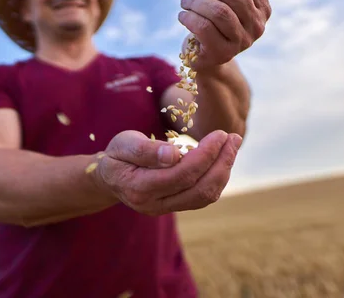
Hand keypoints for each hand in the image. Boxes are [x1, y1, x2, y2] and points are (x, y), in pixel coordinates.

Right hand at [92, 130, 241, 215]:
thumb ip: (146, 150)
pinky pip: (202, 197)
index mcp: (140, 188)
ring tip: (232, 146)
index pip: (182, 174)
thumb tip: (174, 154)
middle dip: (221, 162)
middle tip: (234, 137)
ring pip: (204, 196)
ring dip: (223, 171)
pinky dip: (216, 178)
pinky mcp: (175, 206)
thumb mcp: (124, 144)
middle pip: (199, 189)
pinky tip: (221, 159)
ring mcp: (166, 209)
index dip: (206, 154)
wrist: (109, 177)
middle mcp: (155, 204)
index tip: (220, 133)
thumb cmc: (117, 155)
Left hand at [178, 0, 271, 69]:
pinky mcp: (223, 54)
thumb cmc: (215, 22)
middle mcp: (257, 25)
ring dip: (196, 2)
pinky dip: (189, 17)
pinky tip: (182, 16)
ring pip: (219, 11)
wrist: (205, 56)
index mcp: (262, 8)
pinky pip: (204, 28)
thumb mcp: (227, 0)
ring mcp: (242, 42)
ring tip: (185, 2)